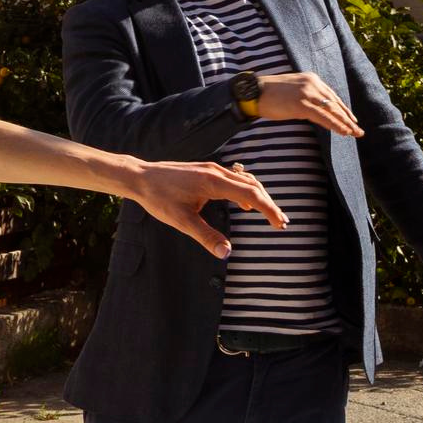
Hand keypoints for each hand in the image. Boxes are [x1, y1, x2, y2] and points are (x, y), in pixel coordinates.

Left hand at [132, 161, 288, 257]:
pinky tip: (246, 204)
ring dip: (258, 196)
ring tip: (269, 215)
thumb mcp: (182, 221)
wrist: (140, 177)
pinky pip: (233, 178)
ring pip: (244, 180)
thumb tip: (226, 253)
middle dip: (269, 204)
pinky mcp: (206, 170)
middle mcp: (216, 171)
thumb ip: (206, 236)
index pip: (250, 193)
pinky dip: (245, 190)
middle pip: (252, 185)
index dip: (268, 209)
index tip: (280, 224)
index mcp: (212, 182)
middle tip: (282, 223)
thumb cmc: (159, 198)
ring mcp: (211, 169)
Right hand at [256, 71, 360, 137]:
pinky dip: (334, 125)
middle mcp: (312, 83)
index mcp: (311, 79)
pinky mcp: (301, 103)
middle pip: (335, 103)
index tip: (352, 120)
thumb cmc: (270, 94)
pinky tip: (343, 132)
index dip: (343, 109)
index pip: (332, 96)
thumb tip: (317, 111)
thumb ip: (307, 97)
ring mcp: (307, 93)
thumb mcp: (293, 91)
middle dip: (347, 118)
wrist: (254, 91)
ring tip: (354, 134)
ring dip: (344, 123)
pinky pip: (323, 116)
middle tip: (358, 130)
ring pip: (331, 110)